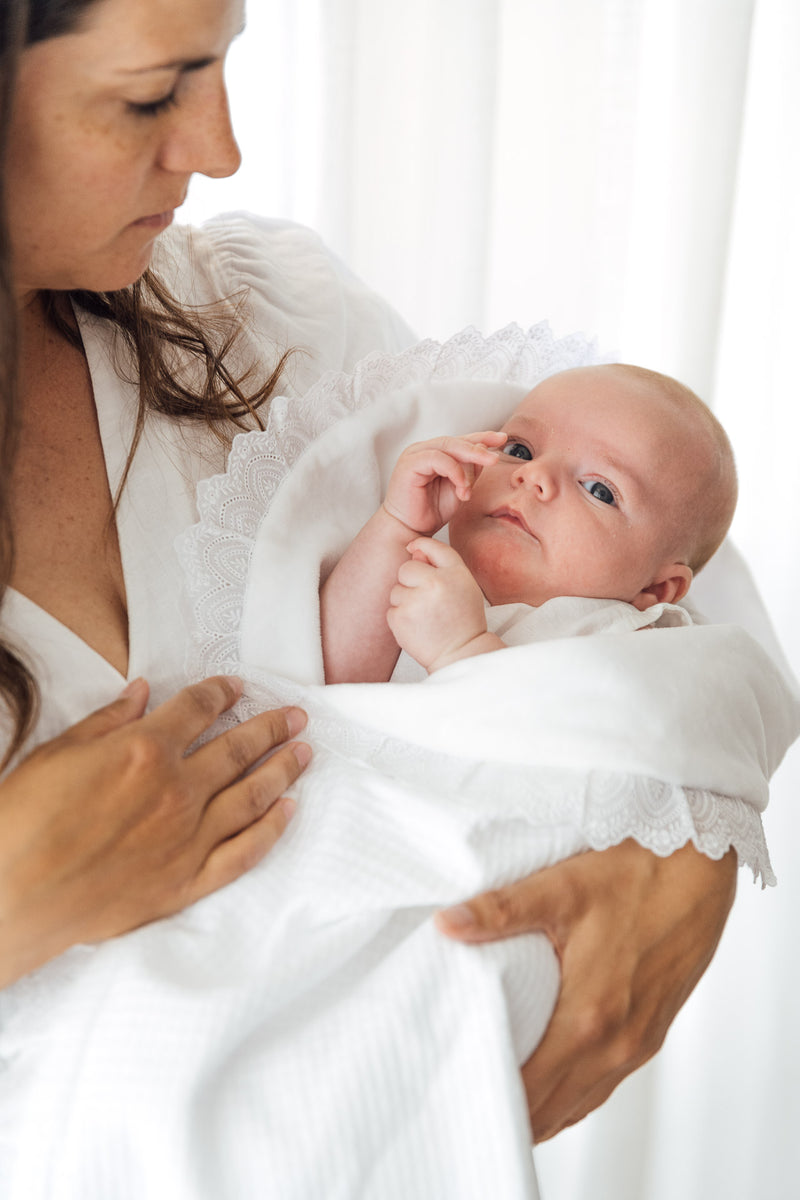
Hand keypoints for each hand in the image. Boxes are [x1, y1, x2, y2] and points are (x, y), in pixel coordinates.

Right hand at [0, 675, 309, 986]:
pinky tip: (289, 811)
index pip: (199, 709)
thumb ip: (108, 720)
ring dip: (283, 770)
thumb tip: (143, 693)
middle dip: (272, 727)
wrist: (12, 898)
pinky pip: (243, 852)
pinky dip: (271, 830)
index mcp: (145, 749)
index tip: (237, 688)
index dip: (222, 693)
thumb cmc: (23, 822)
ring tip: (305, 752)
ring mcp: (187, 838)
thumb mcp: (58, 753)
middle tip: (297, 716)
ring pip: (252, 796)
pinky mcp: (186, 882)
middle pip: (239, 748)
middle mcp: (177, 790)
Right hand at [382, 431, 505, 535]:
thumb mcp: (459, 488)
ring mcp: (415, 454)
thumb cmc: (432, 512)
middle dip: (479, 448)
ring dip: (466, 464)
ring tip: (472, 485)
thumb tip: (485, 452)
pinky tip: (461, 487)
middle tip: (496, 458)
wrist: (410, 531)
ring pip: (448, 447)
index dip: (482, 437)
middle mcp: (424, 449)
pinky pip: (437, 459)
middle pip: (456, 441)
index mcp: (435, 452)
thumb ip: (470, 470)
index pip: (461, 440)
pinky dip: (454, 471)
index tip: (503, 438)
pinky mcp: (408, 464)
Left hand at [387, 537, 497, 670]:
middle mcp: (432, 585)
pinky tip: (418, 626)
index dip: (423, 558)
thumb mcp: (463, 580)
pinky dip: (401, 618)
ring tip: (426, 615)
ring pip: (396, 591)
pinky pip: (391, 610)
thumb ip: (439, 556)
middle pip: (405, 570)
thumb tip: (412, 547)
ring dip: (406, 601)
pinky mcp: (399, 621)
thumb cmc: (463, 615)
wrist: (461, 652)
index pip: (425, 548)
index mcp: (450, 573)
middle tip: (430, 600)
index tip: (427, 570)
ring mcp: (413, 603)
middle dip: (413, 582)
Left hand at [435, 838, 736, 1140]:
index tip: (454, 1084)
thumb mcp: (561, 887)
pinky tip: (550, 1083)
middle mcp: (617, 1043)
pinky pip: (603, 1086)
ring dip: (540, 1109)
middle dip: (508, 1108)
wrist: (700, 868)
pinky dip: (572, 1095)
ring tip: (497, 1095)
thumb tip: (446, 925)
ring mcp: (638, 1043)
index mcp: (588, 1015)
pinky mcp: (651, 1034)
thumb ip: (501, 910)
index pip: (528, 1087)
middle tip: (463, 1091)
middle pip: (550, 1109)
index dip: (489, 1092)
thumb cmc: (636, 874)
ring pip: (578, 1104)